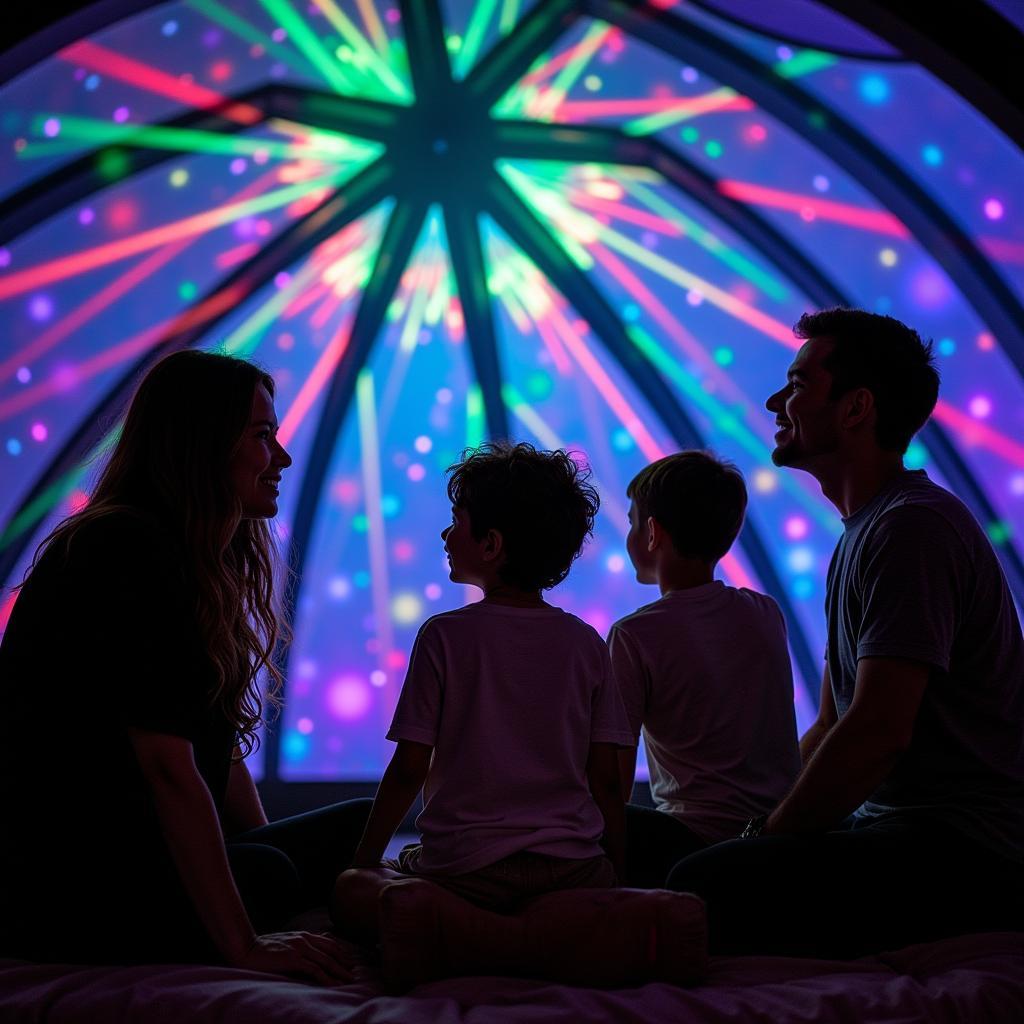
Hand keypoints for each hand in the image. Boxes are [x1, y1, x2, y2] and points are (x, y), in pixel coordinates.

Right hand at [229, 930, 359, 985]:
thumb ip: (298, 945)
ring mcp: (300, 948)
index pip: (329, 942)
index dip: (341, 952)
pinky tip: (333, 984)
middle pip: (332, 950)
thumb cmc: (263, 948)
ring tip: (349, 980)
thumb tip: (307, 954)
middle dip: (344, 962)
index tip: (349, 961)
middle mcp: (305, 939)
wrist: (246, 948)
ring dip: (340, 971)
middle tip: (354, 972)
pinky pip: (314, 969)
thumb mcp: (285, 943)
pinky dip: (326, 977)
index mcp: (303, 935)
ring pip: (326, 960)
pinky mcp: (293, 959)